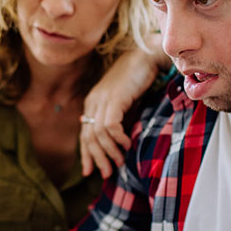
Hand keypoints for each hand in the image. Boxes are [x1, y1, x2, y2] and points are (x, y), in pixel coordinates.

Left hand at [80, 40, 166, 178]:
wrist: (146, 57)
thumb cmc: (138, 79)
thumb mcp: (123, 101)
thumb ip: (115, 117)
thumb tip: (112, 139)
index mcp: (92, 102)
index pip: (84, 134)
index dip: (86, 154)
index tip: (90, 171)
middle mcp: (94, 102)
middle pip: (88, 136)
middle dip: (96, 158)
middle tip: (107, 173)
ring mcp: (102, 99)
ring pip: (98, 134)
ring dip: (110, 151)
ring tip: (120, 161)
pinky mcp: (114, 99)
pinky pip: (110, 126)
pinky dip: (118, 138)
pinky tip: (127, 144)